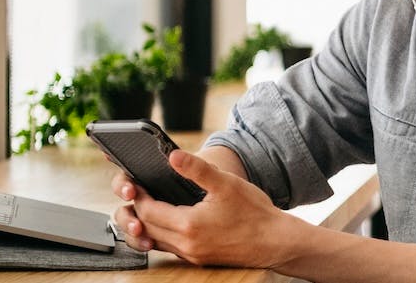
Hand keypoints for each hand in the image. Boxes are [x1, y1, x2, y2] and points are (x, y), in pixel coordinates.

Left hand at [112, 149, 303, 267]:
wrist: (276, 242)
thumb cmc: (255, 213)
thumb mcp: (226, 184)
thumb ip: (197, 169)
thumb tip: (173, 155)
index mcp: (189, 225)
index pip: (148, 211)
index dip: (139, 196)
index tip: (138, 183)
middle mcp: (187, 245)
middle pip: (147, 228)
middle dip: (138, 210)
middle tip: (140, 192)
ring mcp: (192, 255)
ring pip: (156, 241)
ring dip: (148, 225)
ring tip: (151, 206)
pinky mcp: (199, 259)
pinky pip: (170, 248)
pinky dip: (163, 235)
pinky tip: (171, 222)